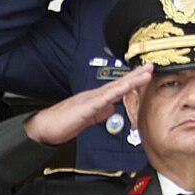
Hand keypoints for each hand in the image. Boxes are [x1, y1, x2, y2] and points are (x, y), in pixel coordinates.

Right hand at [24, 64, 152, 145]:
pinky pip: (104, 99)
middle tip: (150, 66)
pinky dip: (116, 92)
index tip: (144, 75)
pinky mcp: (86, 108)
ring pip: (114, 88)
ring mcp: (90, 100)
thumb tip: (111, 109)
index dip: (132, 81)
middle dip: (135, 76)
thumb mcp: (86, 119)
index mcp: (94, 99)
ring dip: (131, 81)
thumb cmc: (61, 124)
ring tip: (145, 74)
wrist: (43, 127)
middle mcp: (93, 96)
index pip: (117, 88)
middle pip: (118, 84)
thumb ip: (99, 113)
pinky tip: (126, 88)